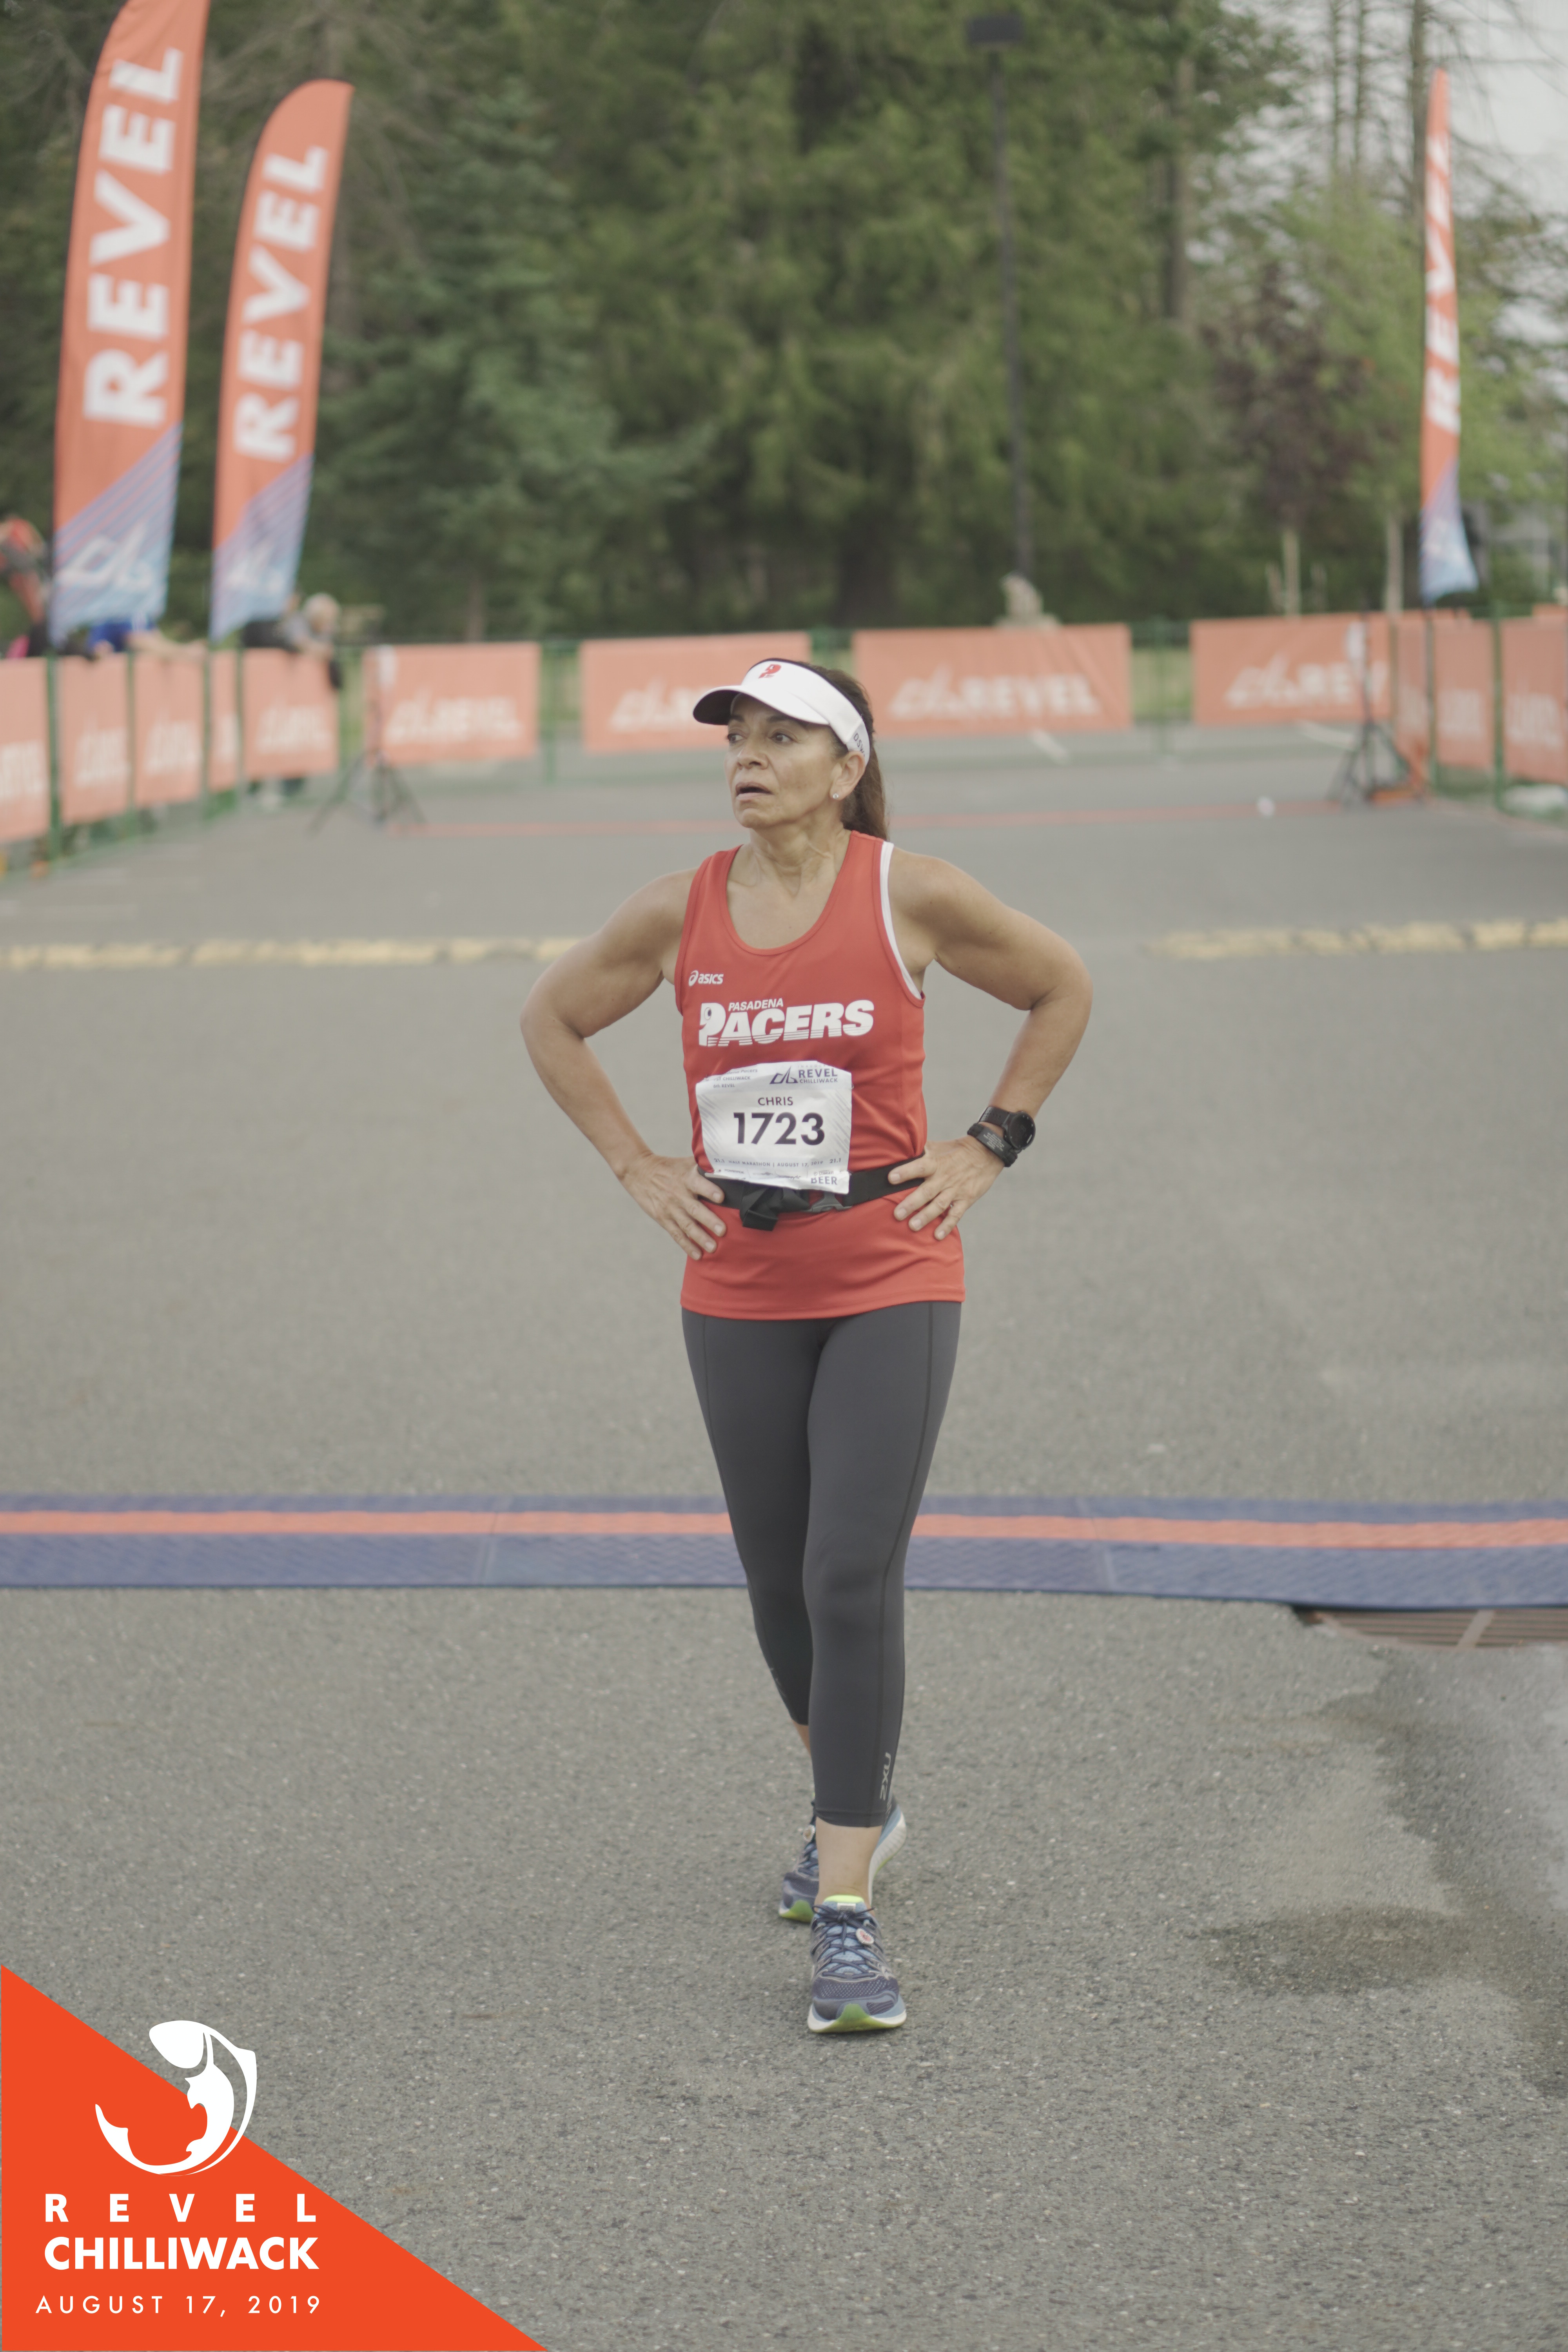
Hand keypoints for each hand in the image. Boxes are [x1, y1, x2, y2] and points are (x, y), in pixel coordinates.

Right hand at [622, 1153, 726, 1259]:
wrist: (638, 1172)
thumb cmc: (669, 1167)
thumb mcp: (685, 1163)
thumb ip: (704, 1166)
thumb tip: (727, 1167)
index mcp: (686, 1178)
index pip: (699, 1183)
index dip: (709, 1190)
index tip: (721, 1197)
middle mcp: (678, 1194)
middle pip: (695, 1209)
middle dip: (709, 1220)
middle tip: (722, 1231)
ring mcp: (670, 1208)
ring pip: (687, 1225)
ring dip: (700, 1237)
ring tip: (713, 1248)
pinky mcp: (663, 1218)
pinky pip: (677, 1234)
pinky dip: (687, 1245)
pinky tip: (698, 1255)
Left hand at [888, 1134, 1002, 1238]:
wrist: (987, 1154)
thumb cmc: (957, 1150)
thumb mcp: (939, 1147)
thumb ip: (921, 1151)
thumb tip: (900, 1151)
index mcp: (937, 1163)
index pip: (920, 1167)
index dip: (906, 1172)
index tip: (891, 1178)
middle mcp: (945, 1178)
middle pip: (927, 1191)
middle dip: (911, 1203)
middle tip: (897, 1214)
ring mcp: (956, 1190)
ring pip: (939, 1205)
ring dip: (926, 1216)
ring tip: (912, 1226)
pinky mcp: (966, 1199)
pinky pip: (956, 1214)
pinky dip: (947, 1225)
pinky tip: (937, 1235)